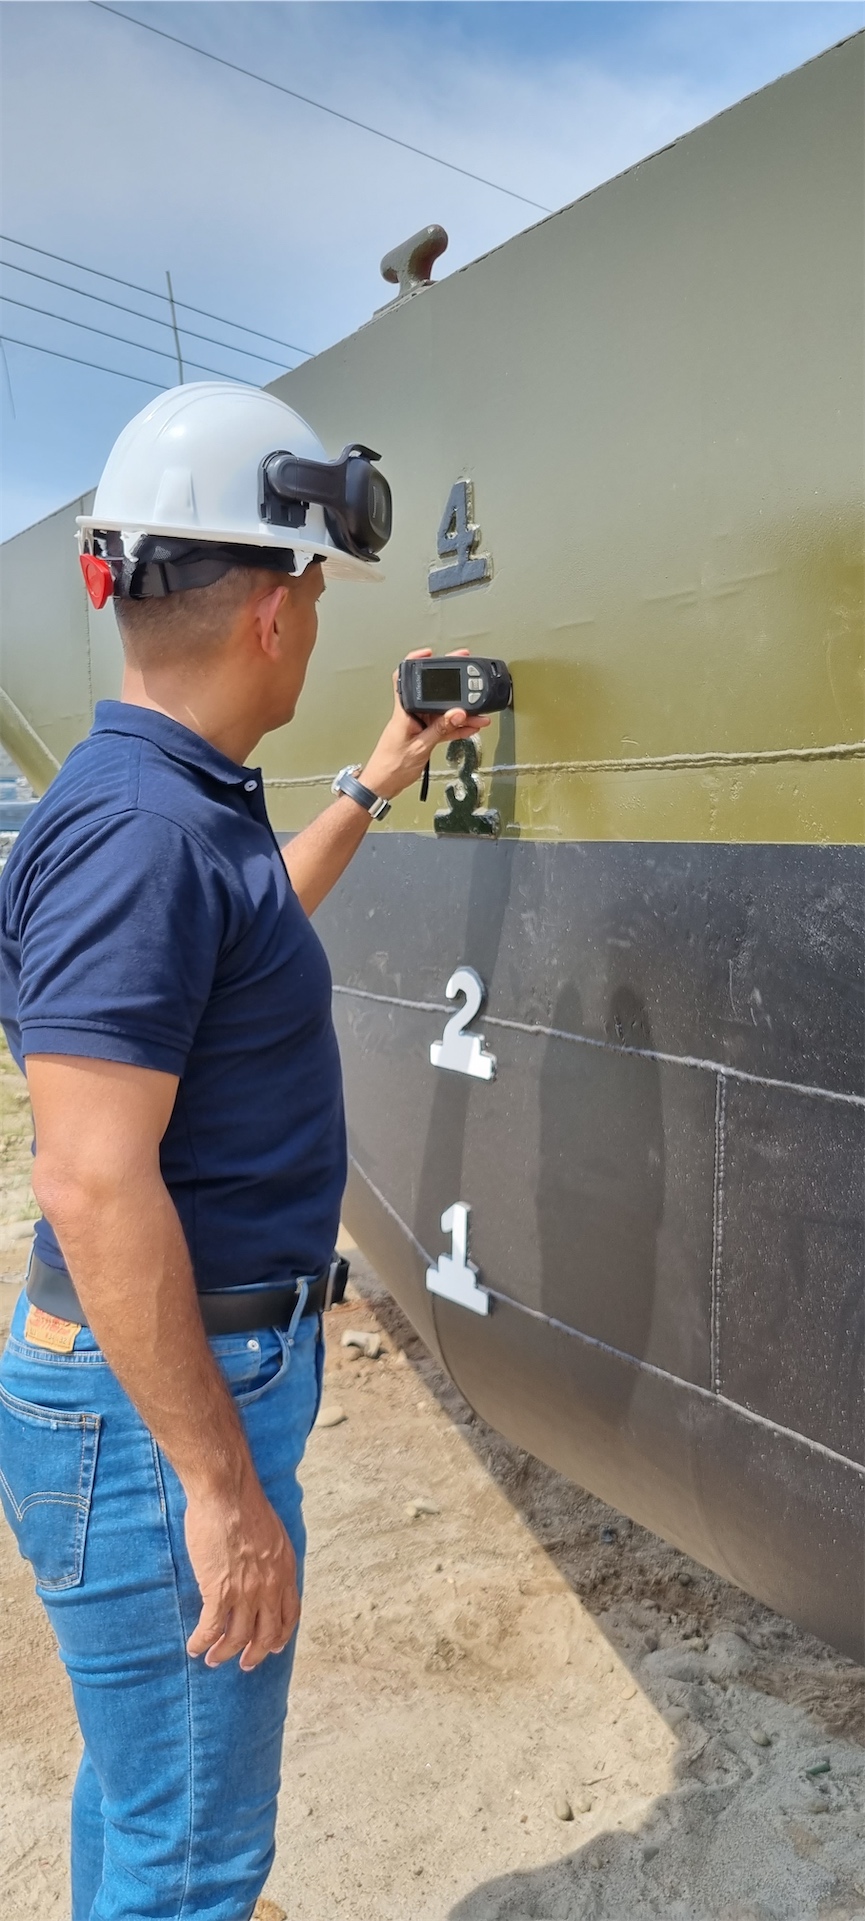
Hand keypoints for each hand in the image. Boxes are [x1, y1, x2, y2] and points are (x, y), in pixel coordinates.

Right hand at [184, 1475, 299, 1671]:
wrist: (226, 1493)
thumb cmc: (245, 1504)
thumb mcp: (274, 1534)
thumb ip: (272, 1558)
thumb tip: (264, 1570)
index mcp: (285, 1570)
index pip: (290, 1614)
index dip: (281, 1634)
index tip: (274, 1646)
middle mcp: (269, 1587)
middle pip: (267, 1634)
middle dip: (256, 1653)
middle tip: (245, 1663)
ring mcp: (245, 1592)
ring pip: (237, 1637)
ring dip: (225, 1653)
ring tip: (213, 1660)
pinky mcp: (219, 1592)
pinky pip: (211, 1629)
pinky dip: (202, 1642)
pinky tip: (195, 1647)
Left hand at [358, 650, 490, 802]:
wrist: (383, 785)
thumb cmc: (391, 766)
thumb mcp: (420, 747)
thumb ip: (441, 729)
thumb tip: (458, 713)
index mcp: (403, 711)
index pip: (405, 678)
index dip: (415, 662)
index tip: (431, 654)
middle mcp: (409, 714)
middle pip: (432, 693)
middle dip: (451, 686)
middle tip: (467, 677)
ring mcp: (417, 725)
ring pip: (442, 713)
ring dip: (460, 713)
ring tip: (479, 713)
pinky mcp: (423, 736)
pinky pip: (443, 727)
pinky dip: (456, 727)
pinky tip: (471, 727)